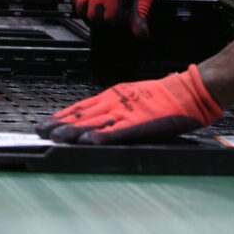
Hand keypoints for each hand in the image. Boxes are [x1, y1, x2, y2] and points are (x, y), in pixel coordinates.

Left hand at [36, 64, 221, 143]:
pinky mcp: (140, 123)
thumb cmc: (167, 96)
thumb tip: (99, 120)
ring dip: (73, 131)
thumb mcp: (136, 96)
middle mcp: (117, 102)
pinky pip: (117, 132)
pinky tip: (87, 142)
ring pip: (95, 122)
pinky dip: (101, 137)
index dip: (63, 115)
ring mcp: (128, 112)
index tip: (47, 123)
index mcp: (116, 95)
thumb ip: (118, 107)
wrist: (191, 91)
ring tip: (55, 138)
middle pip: (83, 114)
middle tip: (42, 131)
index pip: (83, 106)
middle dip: (61, 124)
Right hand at [72, 0, 183, 34]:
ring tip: (106, 14)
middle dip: (105, 20)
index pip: (110, 16)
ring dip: (91, 13)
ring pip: (81, 4)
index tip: (129, 20)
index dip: (121, 22)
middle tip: (118, 18)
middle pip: (92, 13)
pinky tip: (94, 5)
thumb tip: (141, 35)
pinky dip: (82, 1)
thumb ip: (141, 14)